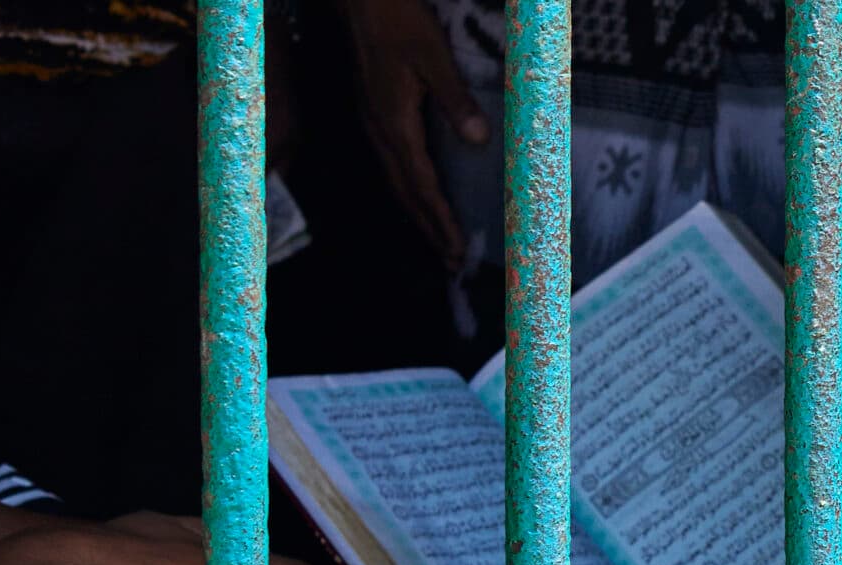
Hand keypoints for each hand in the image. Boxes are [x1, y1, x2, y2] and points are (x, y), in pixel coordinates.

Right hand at [332, 0, 489, 268]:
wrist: (361, 0)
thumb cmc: (398, 21)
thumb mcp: (433, 56)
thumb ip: (455, 99)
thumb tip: (479, 140)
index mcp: (395, 123)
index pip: (422, 184)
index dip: (441, 220)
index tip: (457, 249)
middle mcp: (381, 131)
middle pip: (406, 193)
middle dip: (429, 229)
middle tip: (452, 262)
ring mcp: (374, 123)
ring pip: (396, 181)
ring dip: (419, 214)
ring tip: (439, 242)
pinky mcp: (374, 114)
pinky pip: (392, 164)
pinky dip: (409, 190)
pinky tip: (419, 195)